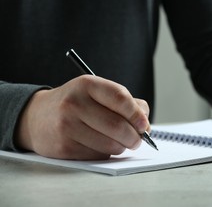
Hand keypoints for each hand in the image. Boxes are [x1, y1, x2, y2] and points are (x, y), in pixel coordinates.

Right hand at [15, 75, 150, 159]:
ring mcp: (67, 126)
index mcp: (87, 85)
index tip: (144, 124)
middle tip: (138, 139)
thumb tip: (145, 122)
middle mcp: (75, 103)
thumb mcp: (96, 92)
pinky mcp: (63, 147)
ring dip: (122, 147)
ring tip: (121, 142)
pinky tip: (101, 145)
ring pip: (110, 144)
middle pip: (117, 125)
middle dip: (135, 136)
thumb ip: (124, 102)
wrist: (36, 117)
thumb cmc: (76, 103)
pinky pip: (97, 155)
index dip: (137, 113)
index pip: (120, 98)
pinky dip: (106, 153)